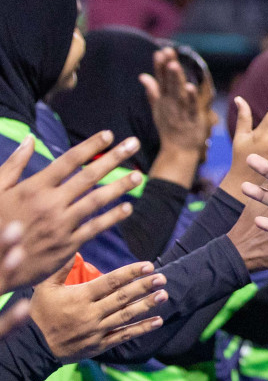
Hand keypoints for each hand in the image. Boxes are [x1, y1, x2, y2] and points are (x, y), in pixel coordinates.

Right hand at [0, 132, 144, 288]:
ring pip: (97, 201)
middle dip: (114, 158)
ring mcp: (61, 225)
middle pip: (89, 176)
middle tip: (134, 144)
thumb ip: (14, 164)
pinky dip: (112, 218)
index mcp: (33, 187)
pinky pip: (95, 228)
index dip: (91, 147)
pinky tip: (127, 209)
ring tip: (139, 176)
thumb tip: (30, 139)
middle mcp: (50, 204)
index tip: (108, 135)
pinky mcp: (67, 245)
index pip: (68, 161)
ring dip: (120, 187)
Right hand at [30, 260, 167, 362]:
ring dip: (147, 306)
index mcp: (80, 297)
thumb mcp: (44, 288)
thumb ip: (60, 269)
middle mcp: (91, 313)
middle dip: (144, 287)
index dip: (130, 273)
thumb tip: (74, 248)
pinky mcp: (100, 345)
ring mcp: (97, 330)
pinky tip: (158, 321)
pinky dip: (141, 329)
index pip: (110, 282)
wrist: (33, 346)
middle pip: (122, 298)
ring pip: (126, 316)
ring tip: (164, 295)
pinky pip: (124, 336)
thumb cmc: (40, 314)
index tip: (148, 266)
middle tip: (162, 278)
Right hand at [141, 46, 210, 183]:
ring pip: (178, 93)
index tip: (160, 51)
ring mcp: (181, 111)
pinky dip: (191, 98)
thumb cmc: (170, 128)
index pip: (161, 79)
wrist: (179, 151)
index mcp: (165, 99)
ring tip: (174, 66)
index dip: (160, 66)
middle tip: (167, 52)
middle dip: (167, 67)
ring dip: (176, 80)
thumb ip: (153, 92)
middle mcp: (172, 103)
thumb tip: (143, 76)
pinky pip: (192, 107)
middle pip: (169, 83)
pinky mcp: (193, 119)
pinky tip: (190, 87)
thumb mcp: (159, 109)